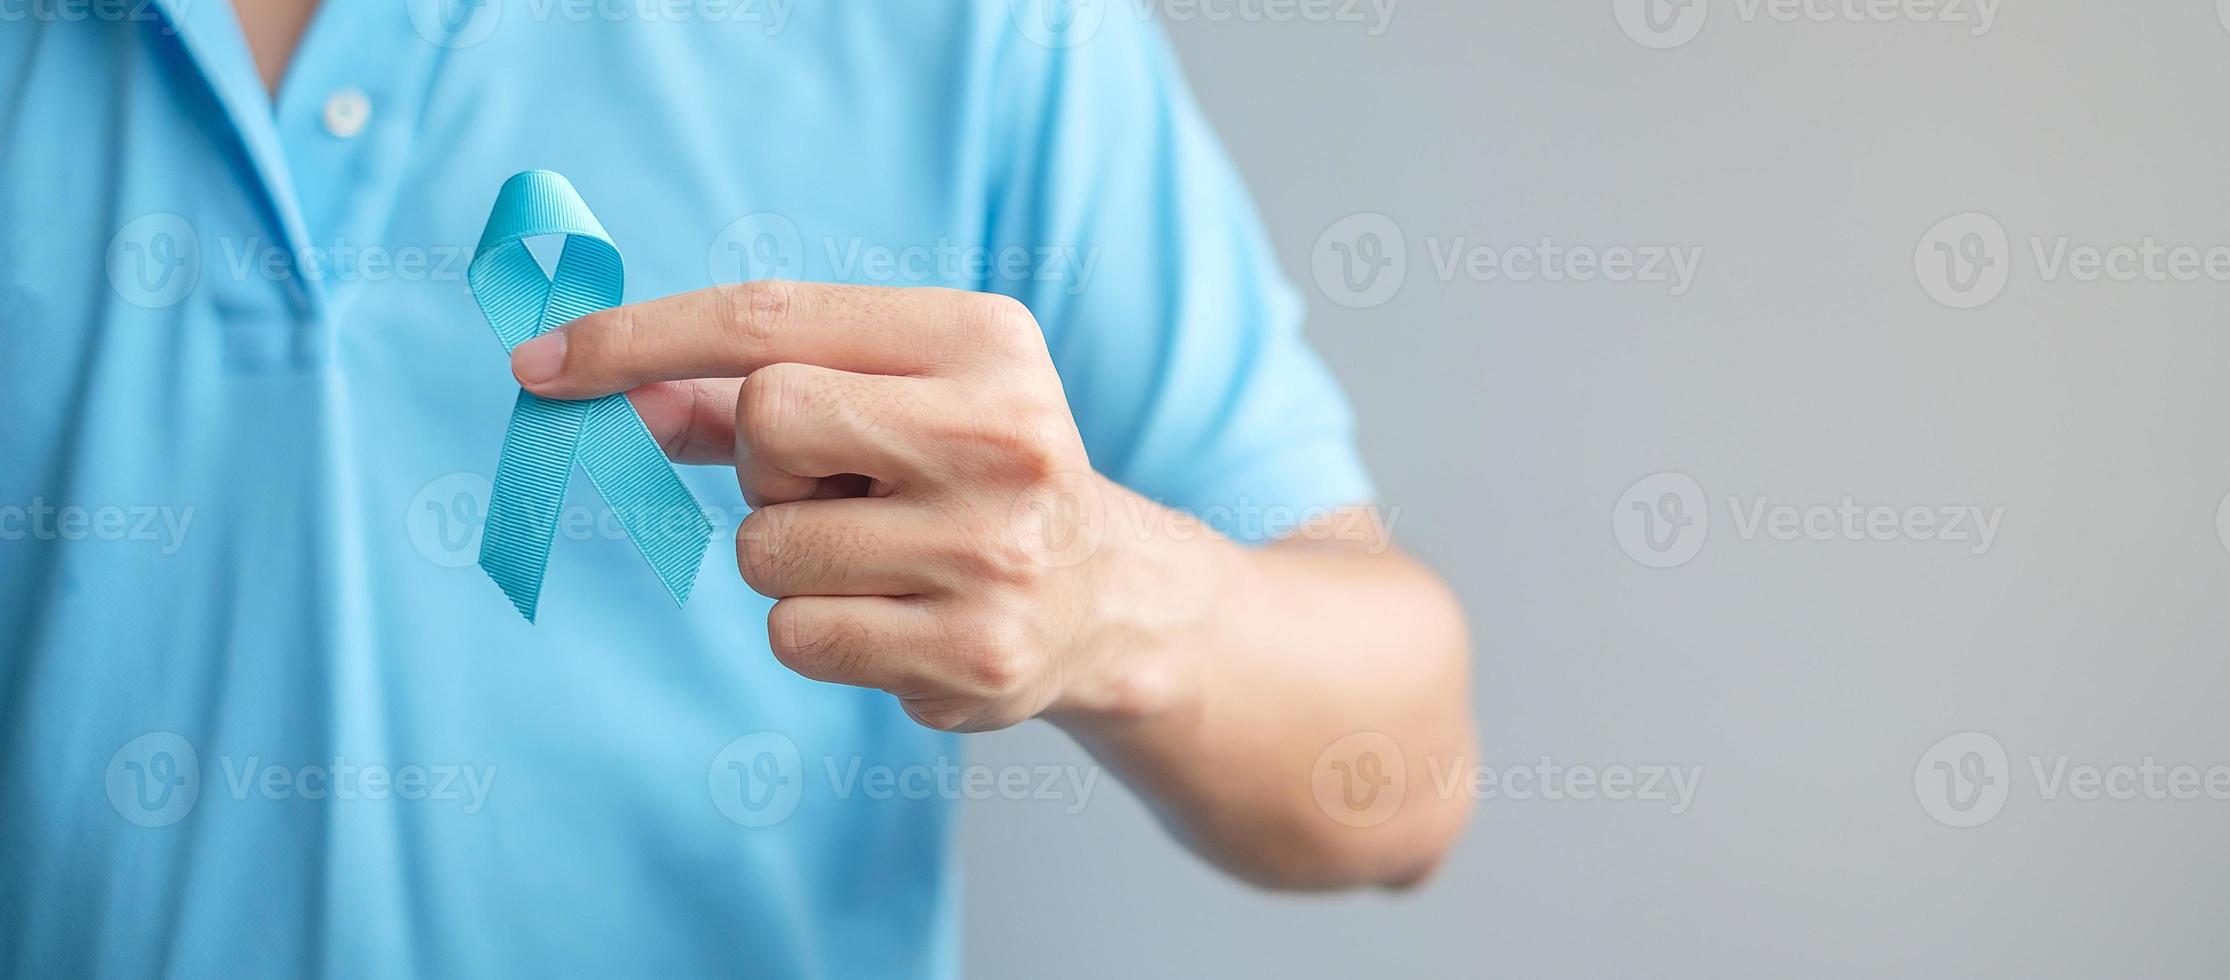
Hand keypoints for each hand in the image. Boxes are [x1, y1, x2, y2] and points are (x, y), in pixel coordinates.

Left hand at [511, 281, 1189, 731]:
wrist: (1106, 597)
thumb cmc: (965, 472)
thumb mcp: (889, 394)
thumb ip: (749, 388)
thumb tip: (611, 391)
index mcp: (986, 340)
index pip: (773, 318)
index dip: (642, 337)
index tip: (544, 362)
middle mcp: (1003, 436)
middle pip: (766, 421)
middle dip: (764, 463)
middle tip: (834, 483)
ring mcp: (992, 551)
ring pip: (767, 547)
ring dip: (790, 556)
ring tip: (881, 553)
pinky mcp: (972, 653)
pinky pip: (796, 634)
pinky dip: (817, 627)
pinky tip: (895, 614)